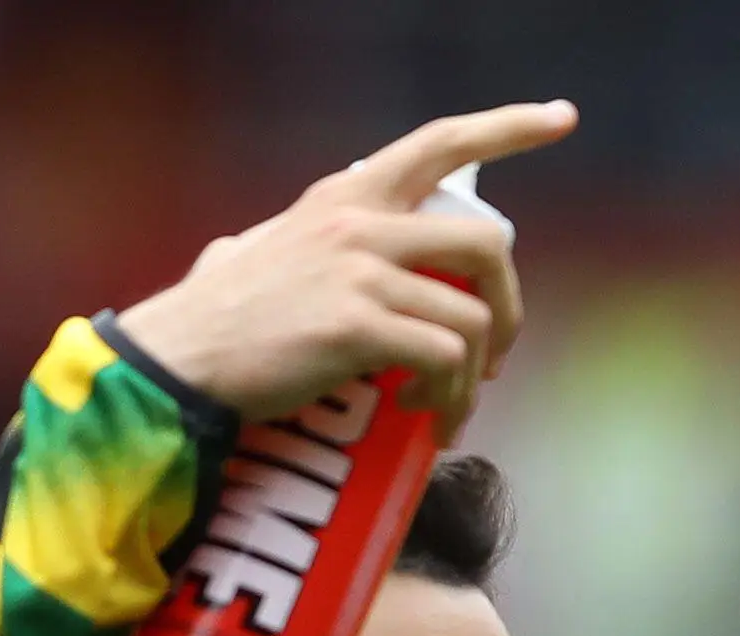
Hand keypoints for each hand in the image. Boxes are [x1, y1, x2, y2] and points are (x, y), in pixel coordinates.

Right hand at [112, 102, 571, 433]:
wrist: (180, 359)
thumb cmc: (219, 317)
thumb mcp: (261, 249)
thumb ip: (300, 247)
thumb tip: (279, 254)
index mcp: (344, 198)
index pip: (439, 143)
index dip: (508, 126)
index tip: (560, 117)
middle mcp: (359, 223)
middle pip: (487, 245)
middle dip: (510, 308)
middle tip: (494, 358)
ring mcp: (361, 272)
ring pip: (474, 319)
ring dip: (474, 378)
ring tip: (444, 407)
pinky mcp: (358, 326)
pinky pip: (446, 361)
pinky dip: (449, 398)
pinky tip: (420, 413)